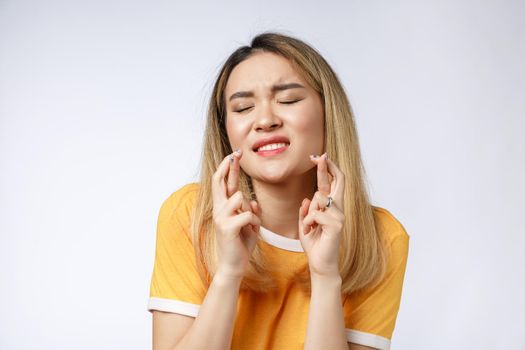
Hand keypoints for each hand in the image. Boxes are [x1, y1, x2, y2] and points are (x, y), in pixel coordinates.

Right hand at [212, 149, 260, 278]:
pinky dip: (254, 223)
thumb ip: (250, 211)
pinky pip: (248, 214)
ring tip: (249, 225)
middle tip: (236, 153)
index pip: (223, 183)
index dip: (227, 168)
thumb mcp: (249, 224)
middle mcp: (218, 210)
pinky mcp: (227, 227)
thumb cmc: (241, 245)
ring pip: (241, 198)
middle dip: (229, 166)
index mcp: (223, 208)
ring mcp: (221, 218)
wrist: (233, 266)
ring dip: (251, 210)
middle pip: (221, 181)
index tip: (234, 155)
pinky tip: (250, 232)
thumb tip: (252, 201)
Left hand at [298, 153, 345, 277]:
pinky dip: (307, 222)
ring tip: (309, 227)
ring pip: (319, 198)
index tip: (319, 156)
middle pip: (337, 181)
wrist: (320, 264)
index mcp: (331, 207)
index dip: (327, 168)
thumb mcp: (305, 224)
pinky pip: (315, 213)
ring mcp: (340, 215)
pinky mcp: (337, 224)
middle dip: (326, 167)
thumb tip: (306, 198)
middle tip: (318, 156)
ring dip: (308, 213)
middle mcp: (338, 209)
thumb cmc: (314, 244)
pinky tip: (310, 231)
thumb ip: (305, 211)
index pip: (332, 183)